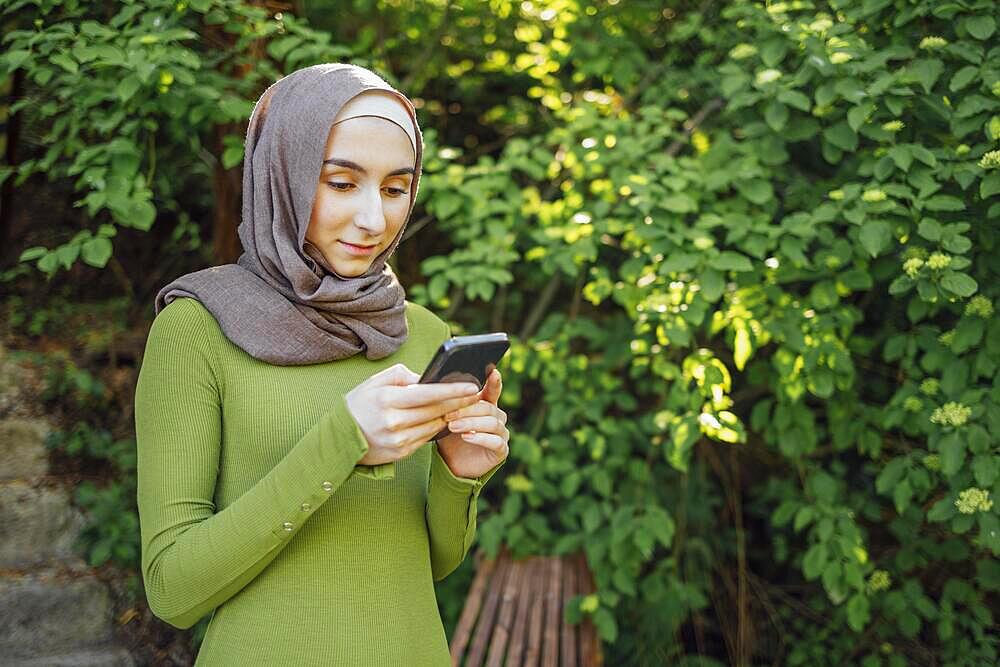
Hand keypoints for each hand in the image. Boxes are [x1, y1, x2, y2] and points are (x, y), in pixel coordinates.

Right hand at [345, 364, 480, 465]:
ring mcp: (398, 440)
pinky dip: (437, 428)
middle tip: (476, 395)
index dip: (452, 391)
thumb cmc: (360, 404)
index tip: (472, 386)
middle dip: (459, 403)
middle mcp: (393, 422)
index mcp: (387, 400)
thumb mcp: (375, 383)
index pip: (427, 394)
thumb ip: (402, 375)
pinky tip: (445, 419)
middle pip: (435, 411)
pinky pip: (427, 439)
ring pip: (434, 426)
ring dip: (450, 416)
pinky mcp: (401, 453)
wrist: (339, 438)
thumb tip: (427, 378)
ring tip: (463, 406)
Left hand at [436, 368, 508, 478]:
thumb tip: (436, 384)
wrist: (452, 463)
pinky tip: (467, 437)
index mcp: (486, 405)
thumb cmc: (450, 436)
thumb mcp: (447, 417)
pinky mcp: (501, 450)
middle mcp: (497, 418)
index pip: (493, 390)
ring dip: (471, 423)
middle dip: (468, 409)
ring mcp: (501, 434)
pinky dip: (480, 438)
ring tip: (453, 426)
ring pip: (492, 423)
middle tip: (448, 414)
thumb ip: (449, 402)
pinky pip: (496, 441)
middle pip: (488, 407)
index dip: (494, 381)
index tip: (492, 371)